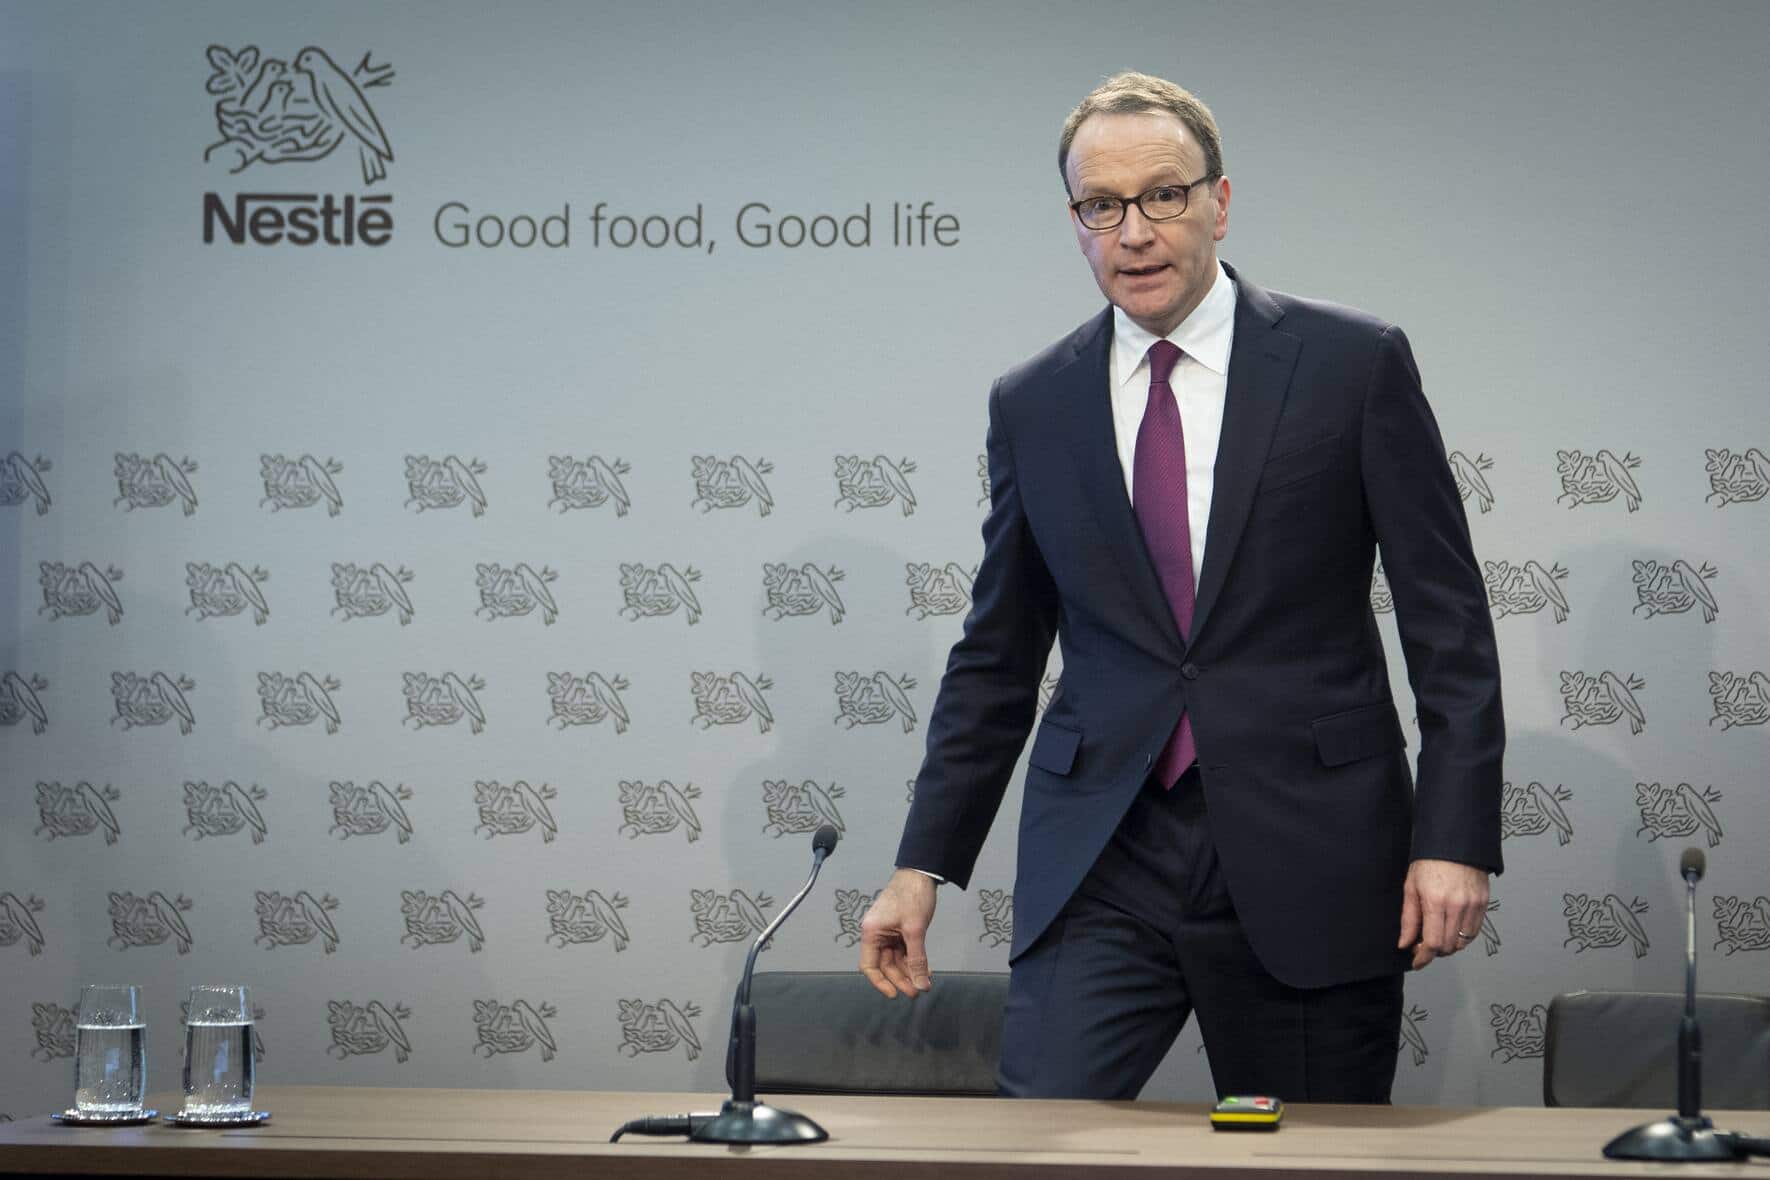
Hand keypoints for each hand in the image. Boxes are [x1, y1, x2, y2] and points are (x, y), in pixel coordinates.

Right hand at [859, 869, 937, 996]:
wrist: (921, 873)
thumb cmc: (913, 897)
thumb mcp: (915, 930)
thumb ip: (917, 960)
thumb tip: (921, 985)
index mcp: (872, 932)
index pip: (869, 966)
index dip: (880, 982)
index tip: (894, 994)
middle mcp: (876, 934)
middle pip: (884, 965)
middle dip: (900, 978)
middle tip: (917, 990)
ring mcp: (888, 931)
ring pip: (895, 959)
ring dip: (909, 970)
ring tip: (925, 981)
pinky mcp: (899, 929)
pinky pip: (903, 950)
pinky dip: (913, 959)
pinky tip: (925, 968)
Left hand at [1398, 859, 1489, 969]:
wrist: (1454, 842)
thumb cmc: (1428, 862)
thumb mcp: (1411, 887)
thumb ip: (1409, 919)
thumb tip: (1405, 944)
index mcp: (1436, 901)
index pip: (1433, 943)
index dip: (1424, 958)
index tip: (1416, 963)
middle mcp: (1458, 906)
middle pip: (1449, 946)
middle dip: (1434, 952)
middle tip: (1422, 946)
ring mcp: (1474, 905)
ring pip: (1464, 942)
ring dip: (1449, 945)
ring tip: (1437, 936)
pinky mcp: (1484, 902)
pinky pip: (1474, 930)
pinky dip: (1463, 937)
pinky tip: (1451, 929)